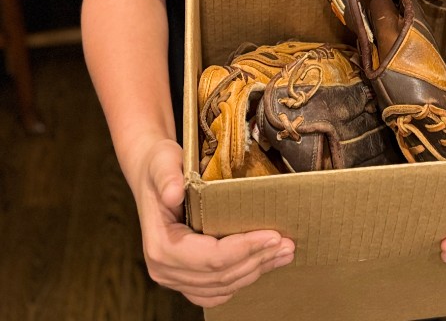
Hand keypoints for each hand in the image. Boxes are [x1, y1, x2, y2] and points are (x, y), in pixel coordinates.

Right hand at [134, 138, 294, 307]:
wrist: (151, 175)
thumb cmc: (158, 165)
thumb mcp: (161, 161)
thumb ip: (167, 177)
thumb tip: (173, 193)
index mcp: (160, 246)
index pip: (211, 258)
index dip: (245, 249)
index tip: (274, 235)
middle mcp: (164, 269)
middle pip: (221, 276)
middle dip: (258, 260)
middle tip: (288, 244)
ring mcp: (175, 278)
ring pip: (223, 287)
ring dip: (256, 271)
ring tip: (284, 253)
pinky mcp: (186, 278)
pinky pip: (217, 290)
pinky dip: (242, 278)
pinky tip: (263, 263)